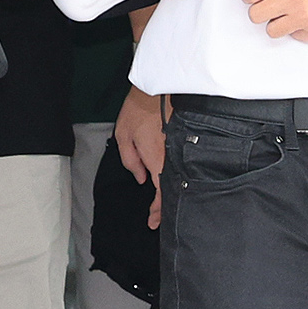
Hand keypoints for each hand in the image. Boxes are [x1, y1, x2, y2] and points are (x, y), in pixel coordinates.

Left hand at [114, 85, 169, 228]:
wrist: (158, 86)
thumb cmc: (138, 109)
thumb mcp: (123, 136)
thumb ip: (130, 161)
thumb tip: (140, 179)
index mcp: (157, 159)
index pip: (161, 193)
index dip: (158, 211)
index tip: (153, 222)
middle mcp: (172, 157)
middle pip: (173, 188)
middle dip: (166, 206)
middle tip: (159, 219)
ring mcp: (180, 148)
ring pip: (178, 177)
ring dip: (171, 192)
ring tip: (164, 204)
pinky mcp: (184, 140)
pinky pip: (180, 164)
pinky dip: (176, 176)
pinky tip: (171, 181)